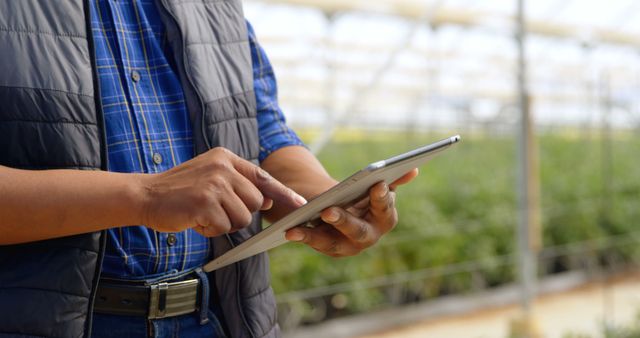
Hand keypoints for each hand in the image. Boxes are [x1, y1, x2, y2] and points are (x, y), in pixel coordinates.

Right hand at [141, 147, 306, 236]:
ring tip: (203, 214)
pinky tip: (194, 219)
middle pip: (256, 203)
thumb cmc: (179, 190)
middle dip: (239, 214)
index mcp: (226, 158)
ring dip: (224, 223)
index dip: (284, 193)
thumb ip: (239, 184)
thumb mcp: (211, 176)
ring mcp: (214, 184)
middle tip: (215, 211)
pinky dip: (210, 230)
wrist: (145, 195)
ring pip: (243, 218)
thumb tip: (269, 198)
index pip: (263, 177)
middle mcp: (223, 167)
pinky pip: (224, 227)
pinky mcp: (205, 202)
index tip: (301, 205)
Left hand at [285, 169, 418, 256]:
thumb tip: (414, 169)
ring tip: (296, 228)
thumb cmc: (359, 193)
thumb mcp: (370, 184)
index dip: (382, 199)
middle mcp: (369, 236)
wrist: (341, 206)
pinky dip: (302, 237)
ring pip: (332, 243)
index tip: (377, 185)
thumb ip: (391, 179)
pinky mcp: (330, 249)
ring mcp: (349, 246)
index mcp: (384, 218)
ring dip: (314, 236)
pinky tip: (289, 231)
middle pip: (358, 231)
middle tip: (328, 211)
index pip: (385, 210)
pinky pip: (315, 244)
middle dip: (343, 221)